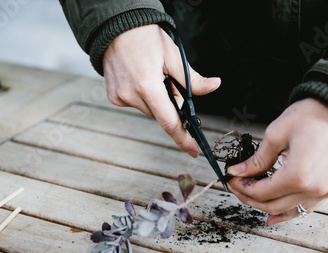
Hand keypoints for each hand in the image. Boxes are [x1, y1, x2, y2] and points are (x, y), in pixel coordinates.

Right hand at [103, 24, 220, 156]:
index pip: (169, 122)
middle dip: (171, 105)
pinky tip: (140, 78)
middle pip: (161, 115)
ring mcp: (119, 98)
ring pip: (149, 110)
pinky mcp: (113, 97)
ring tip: (151, 75)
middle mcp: (130, 96)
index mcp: (148, 86)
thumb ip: (193, 79)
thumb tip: (214, 86)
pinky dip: (143, 96)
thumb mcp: (174, 56)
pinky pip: (136, 104)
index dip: (184, 139)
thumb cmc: (146, 37)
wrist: (115, 26)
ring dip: (157, 100)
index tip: (194, 150)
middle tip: (169, 81)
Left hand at [227, 98, 327, 224]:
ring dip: (268, 207)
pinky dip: (290, 211)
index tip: (232, 179)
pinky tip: (275, 215)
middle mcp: (314, 188)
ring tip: (251, 199)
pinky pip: (307, 207)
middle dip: (250, 198)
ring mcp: (326, 190)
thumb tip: (238, 172)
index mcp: (298, 174)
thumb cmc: (310, 116)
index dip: (243, 187)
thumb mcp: (276, 134)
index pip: (262, 192)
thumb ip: (256, 159)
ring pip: (290, 210)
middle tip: (237, 188)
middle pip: (273, 205)